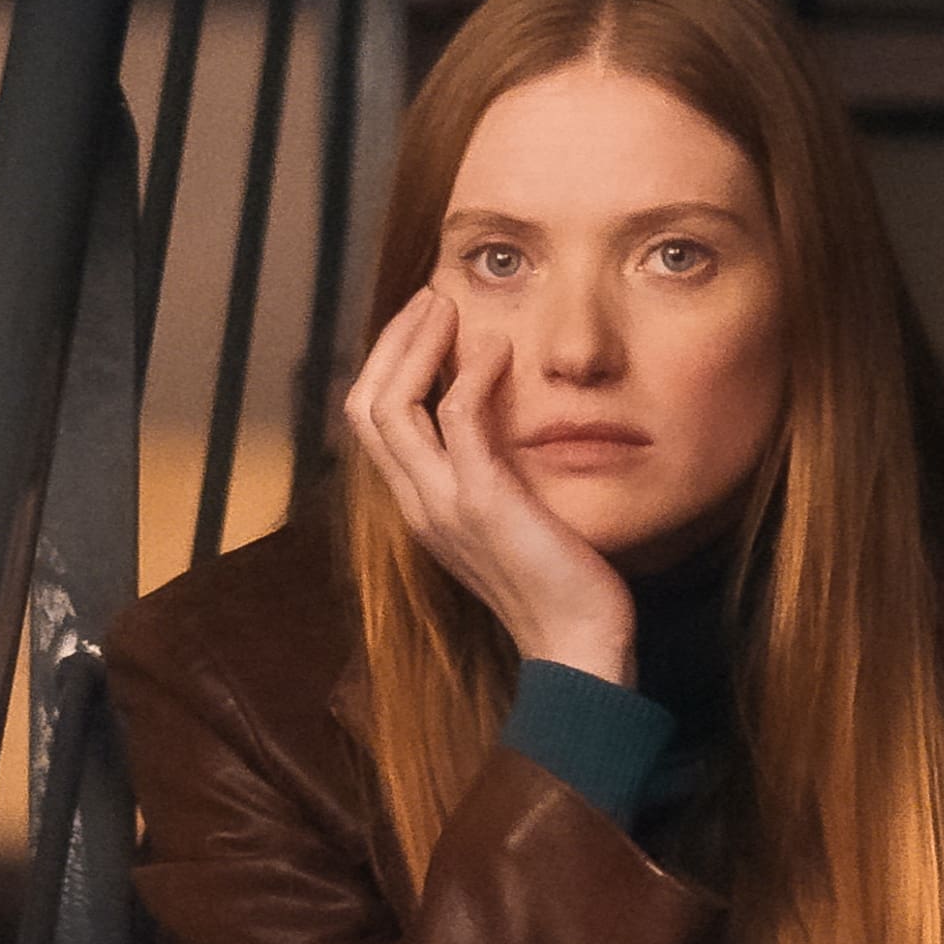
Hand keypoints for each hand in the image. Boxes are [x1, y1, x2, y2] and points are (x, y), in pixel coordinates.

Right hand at [346, 289, 635, 681]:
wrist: (578, 645)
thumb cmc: (558, 582)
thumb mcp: (511, 517)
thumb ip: (491, 472)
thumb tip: (499, 419)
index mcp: (420, 506)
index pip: (373, 422)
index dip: (388, 364)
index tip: (424, 323)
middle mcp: (417, 503)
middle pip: (365, 405)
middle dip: (391, 342)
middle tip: (429, 298)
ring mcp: (443, 504)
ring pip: (391, 407)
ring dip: (416, 346)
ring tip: (447, 306)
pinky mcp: (482, 502)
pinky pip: (456, 420)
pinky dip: (468, 373)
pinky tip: (498, 348)